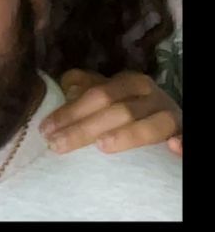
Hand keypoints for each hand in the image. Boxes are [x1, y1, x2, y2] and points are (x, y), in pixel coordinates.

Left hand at [40, 70, 181, 156]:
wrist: (169, 121)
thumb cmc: (131, 109)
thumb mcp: (110, 96)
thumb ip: (86, 90)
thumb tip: (63, 85)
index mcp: (130, 83)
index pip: (98, 94)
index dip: (70, 110)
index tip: (46, 129)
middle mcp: (152, 96)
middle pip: (118, 110)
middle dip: (85, 128)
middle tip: (58, 145)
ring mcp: (170, 117)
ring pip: (151, 125)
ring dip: (128, 135)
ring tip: (102, 146)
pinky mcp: (183, 136)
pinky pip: (185, 139)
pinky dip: (181, 143)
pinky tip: (173, 148)